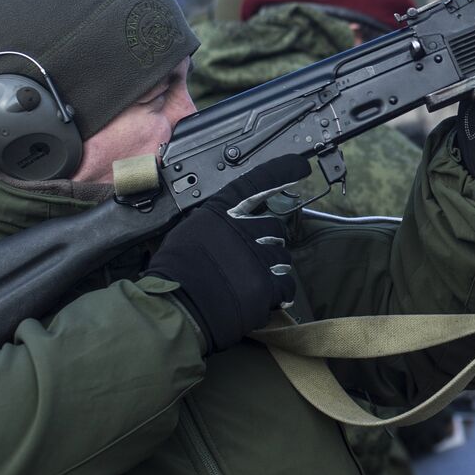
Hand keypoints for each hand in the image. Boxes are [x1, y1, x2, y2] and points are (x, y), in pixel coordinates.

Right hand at [144, 155, 307, 353]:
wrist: (175, 309)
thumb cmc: (175, 274)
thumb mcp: (190, 232)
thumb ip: (216, 223)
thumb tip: (234, 223)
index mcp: (221, 212)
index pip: (256, 183)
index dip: (281, 172)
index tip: (300, 165)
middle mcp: (243, 229)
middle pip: (275, 228)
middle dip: (268, 243)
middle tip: (250, 260)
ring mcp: (258, 256)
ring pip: (282, 256)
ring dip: (272, 268)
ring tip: (250, 282)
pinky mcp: (267, 284)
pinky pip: (286, 284)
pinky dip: (278, 292)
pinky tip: (263, 297)